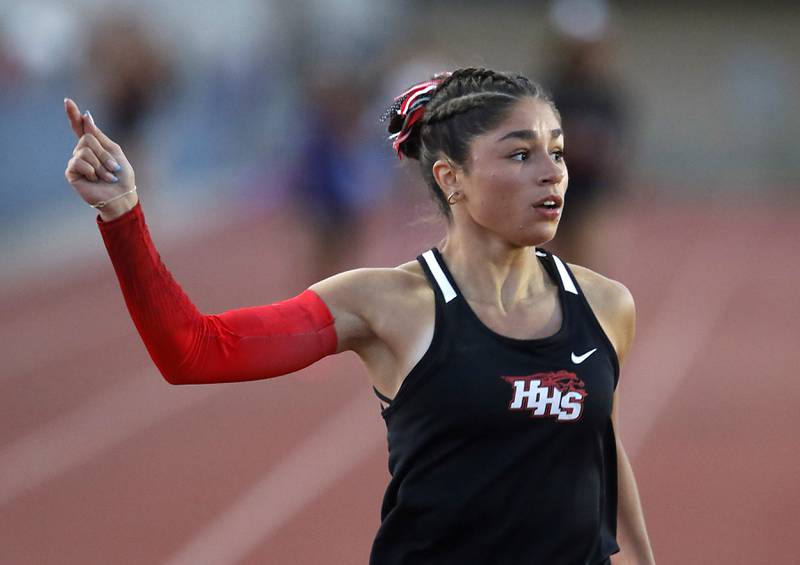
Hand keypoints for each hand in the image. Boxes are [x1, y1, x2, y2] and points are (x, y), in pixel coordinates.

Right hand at [63, 98, 137, 217]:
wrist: (121, 196)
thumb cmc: (121, 176)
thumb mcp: (114, 151)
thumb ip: (99, 135)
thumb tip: (87, 116)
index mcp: (94, 146)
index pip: (80, 128)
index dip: (74, 115)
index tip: (67, 101)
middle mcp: (82, 151)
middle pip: (87, 138)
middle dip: (104, 154)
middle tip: (112, 168)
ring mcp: (76, 161)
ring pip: (84, 150)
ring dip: (100, 165)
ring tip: (106, 176)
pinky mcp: (71, 173)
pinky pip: (78, 162)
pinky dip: (92, 171)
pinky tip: (95, 180)